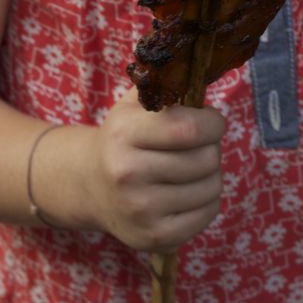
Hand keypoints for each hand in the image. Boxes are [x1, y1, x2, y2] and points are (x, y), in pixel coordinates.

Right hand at [89, 86, 225, 251]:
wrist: (89, 184)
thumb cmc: (123, 137)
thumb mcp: (134, 104)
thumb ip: (164, 82)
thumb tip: (199, 64)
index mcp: (124, 134)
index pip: (189, 129)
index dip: (213, 123)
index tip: (212, 121)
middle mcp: (128, 174)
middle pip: (206, 159)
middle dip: (211, 146)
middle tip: (197, 145)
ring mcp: (141, 211)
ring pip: (211, 186)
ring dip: (210, 173)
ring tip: (191, 167)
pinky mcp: (154, 238)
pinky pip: (208, 214)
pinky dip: (207, 199)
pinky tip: (189, 190)